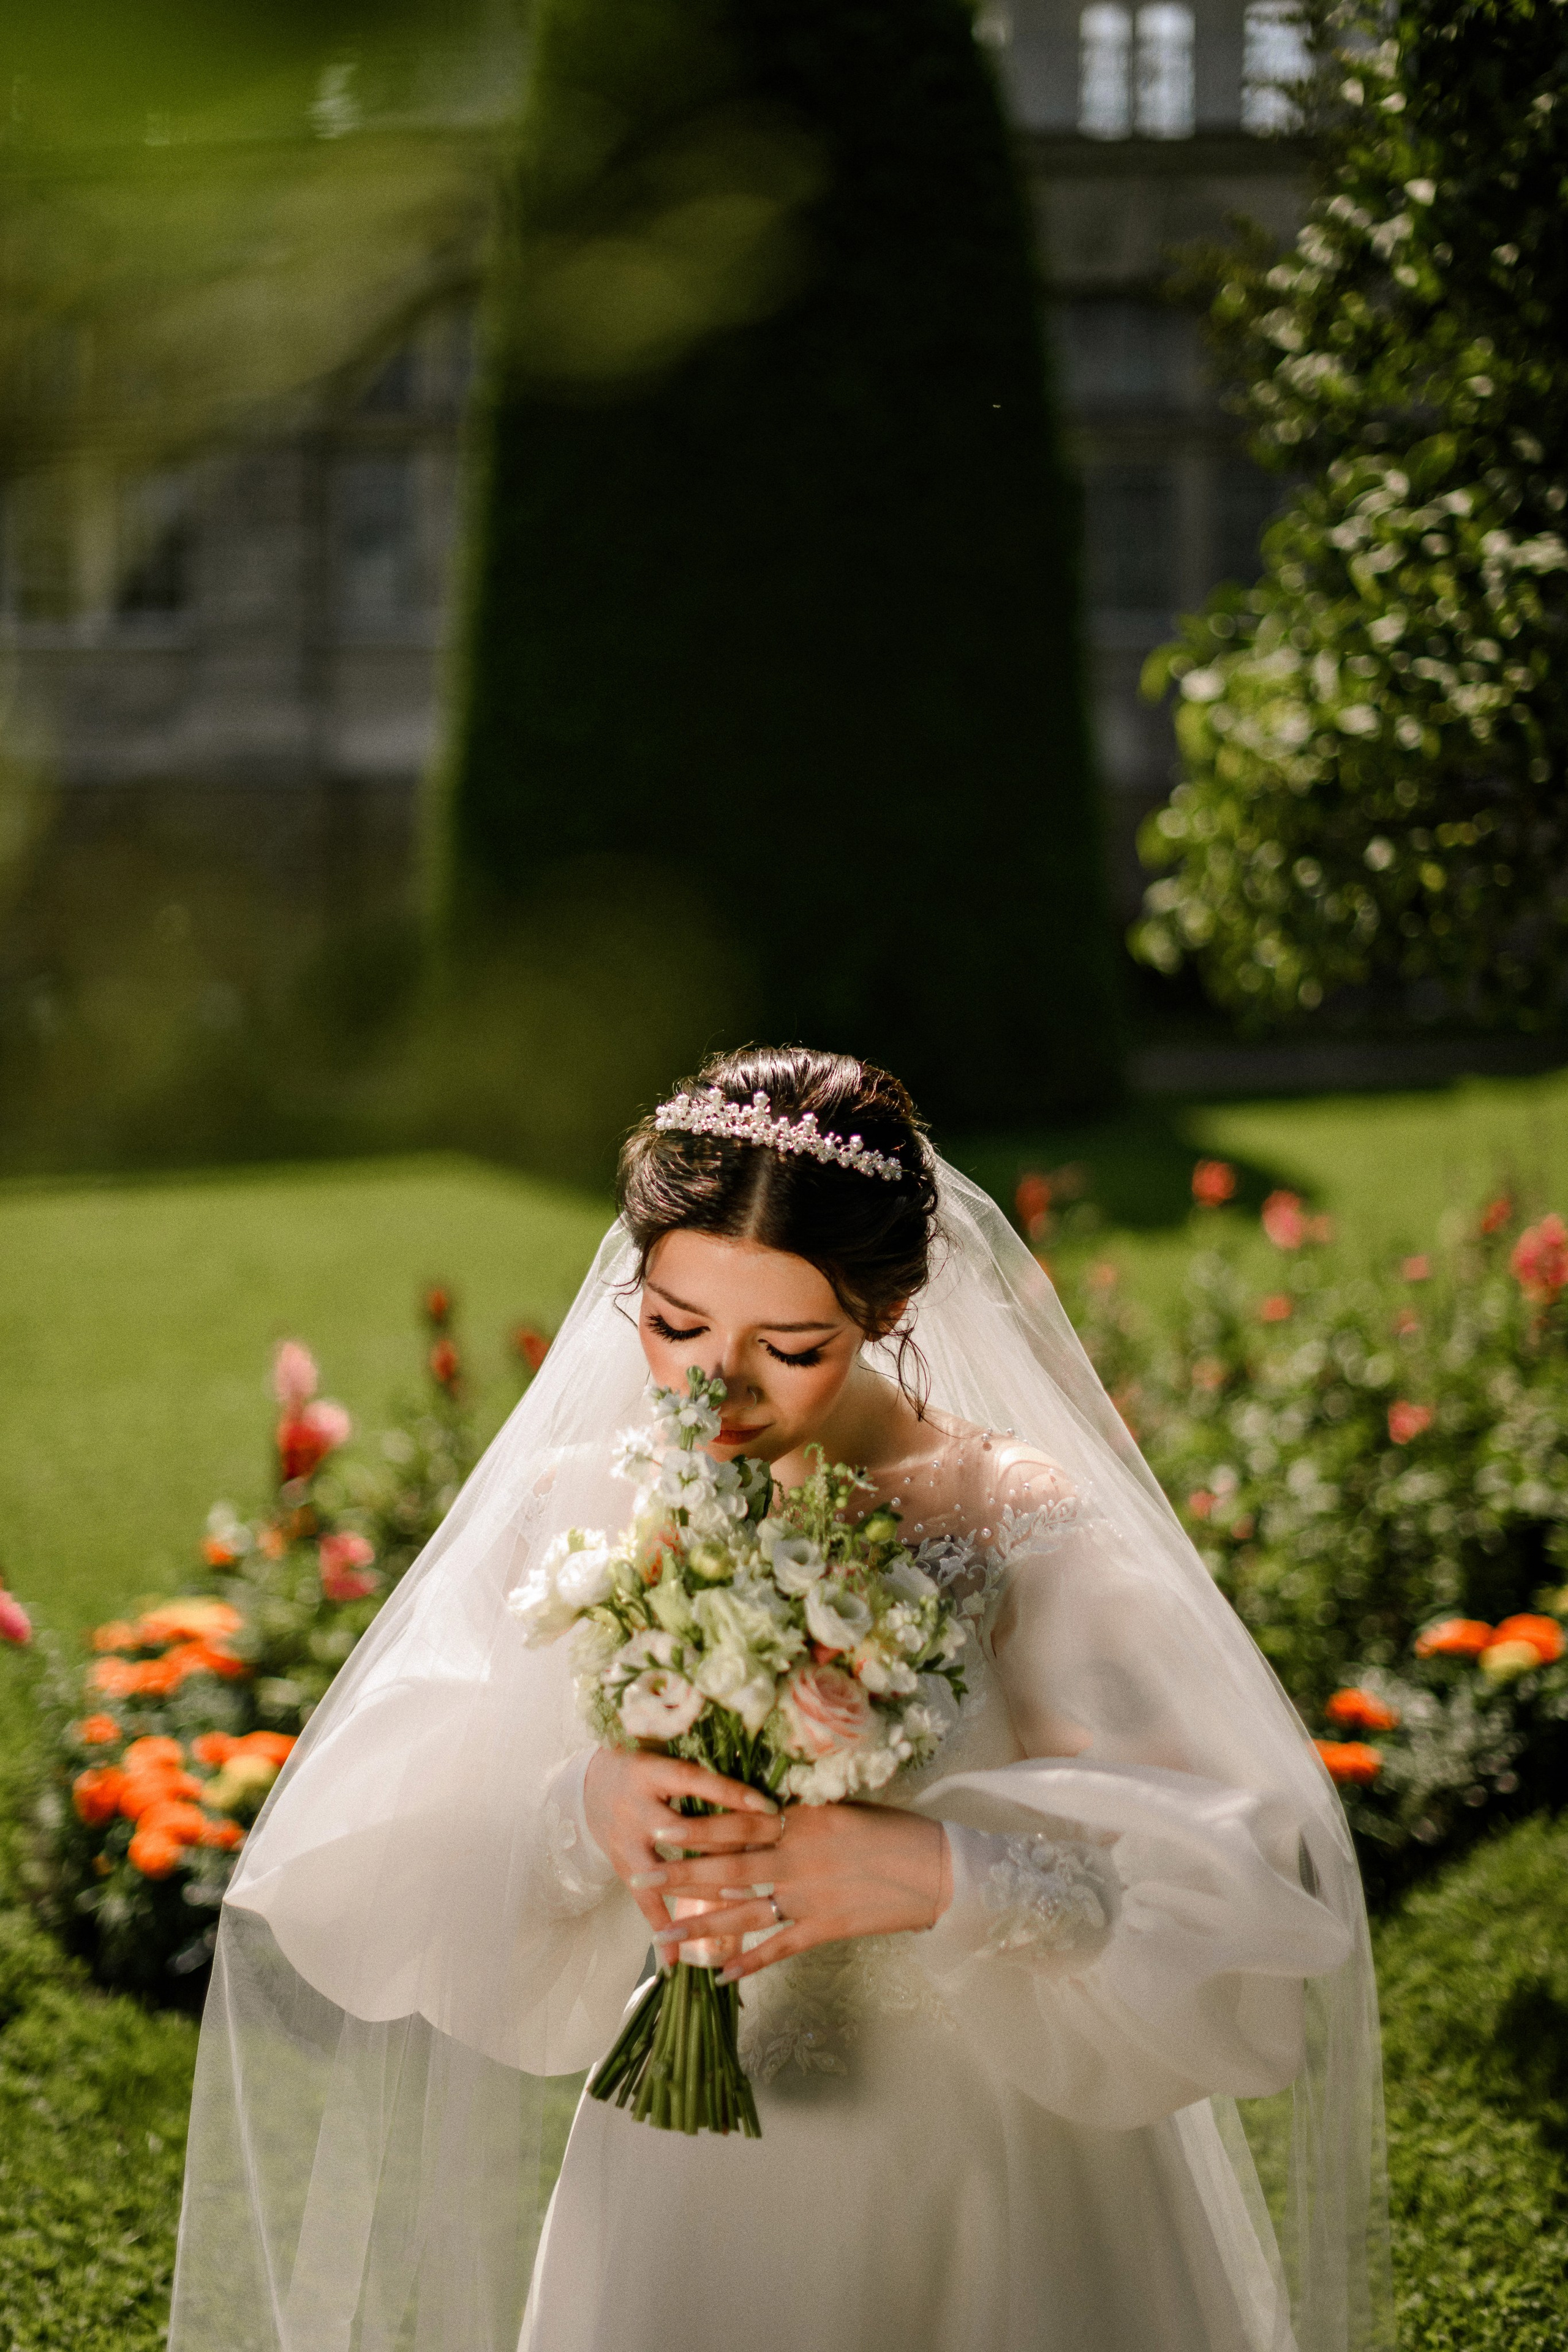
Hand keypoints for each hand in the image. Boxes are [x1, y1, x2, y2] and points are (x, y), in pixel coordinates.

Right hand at [584, 1748, 782, 1944]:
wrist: (590, 1786)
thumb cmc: (643, 1766)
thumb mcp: (666, 1756)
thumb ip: (704, 1770)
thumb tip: (754, 1782)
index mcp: (653, 1774)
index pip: (696, 1782)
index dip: (732, 1794)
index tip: (769, 1807)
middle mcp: (638, 1809)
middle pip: (686, 1832)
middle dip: (725, 1848)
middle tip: (764, 1860)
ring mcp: (627, 1842)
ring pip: (671, 1871)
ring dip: (708, 1886)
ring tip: (745, 1899)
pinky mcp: (623, 1868)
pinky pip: (644, 1902)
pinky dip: (662, 1926)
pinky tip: (675, 1959)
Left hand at [637, 1800, 950, 1982]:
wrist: (938, 1868)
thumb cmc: (894, 1830)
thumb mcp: (842, 1809)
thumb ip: (800, 1816)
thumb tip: (764, 1813)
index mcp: (801, 1820)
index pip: (738, 1823)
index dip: (697, 1829)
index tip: (661, 1828)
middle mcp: (797, 1856)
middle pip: (727, 1868)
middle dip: (681, 1876)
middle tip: (641, 1880)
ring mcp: (809, 1896)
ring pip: (743, 1911)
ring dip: (700, 1925)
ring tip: (661, 1934)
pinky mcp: (826, 1928)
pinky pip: (779, 1947)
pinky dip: (750, 1961)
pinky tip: (721, 1975)